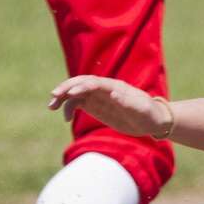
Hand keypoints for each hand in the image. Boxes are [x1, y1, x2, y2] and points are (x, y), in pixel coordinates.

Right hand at [48, 75, 171, 137]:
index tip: (70, 94)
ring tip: (51, 106)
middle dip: (66, 88)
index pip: (94, 82)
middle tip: (53, 97)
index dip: (82, 86)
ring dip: (63, 97)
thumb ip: (128, 102)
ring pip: (77, 92)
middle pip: (81, 83)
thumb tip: (114, 93)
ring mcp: (99, 97)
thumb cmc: (149, 114)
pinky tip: (66, 118)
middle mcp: (105, 89)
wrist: (152, 121)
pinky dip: (69, 107)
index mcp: (115, 86)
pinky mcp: (96, 106)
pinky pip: (78, 103)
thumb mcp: (141, 109)